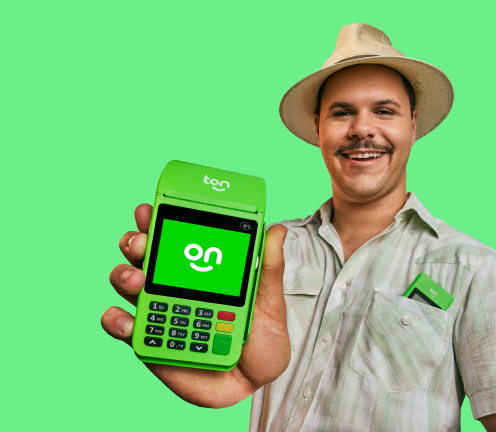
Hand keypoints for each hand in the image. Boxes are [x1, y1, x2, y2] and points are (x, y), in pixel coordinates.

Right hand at [102, 203, 289, 407]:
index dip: (157, 221)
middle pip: (143, 256)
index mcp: (202, 271)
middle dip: (136, 242)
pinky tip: (127, 320)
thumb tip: (277, 229)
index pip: (174, 238)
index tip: (150, 208)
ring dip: (123, 275)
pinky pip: (122, 327)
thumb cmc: (262, 341)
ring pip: (127, 285)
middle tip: (141, 243)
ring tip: (137, 280)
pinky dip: (116, 320)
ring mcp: (160, 312)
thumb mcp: (269, 302)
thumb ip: (268, 269)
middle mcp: (175, 286)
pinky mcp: (150, 342)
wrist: (255, 385)